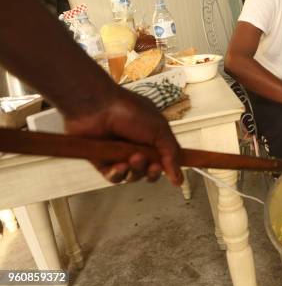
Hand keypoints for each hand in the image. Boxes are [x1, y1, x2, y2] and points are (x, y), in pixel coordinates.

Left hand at [63, 87, 183, 185]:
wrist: (98, 106)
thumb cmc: (130, 111)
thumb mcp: (160, 131)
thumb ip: (172, 154)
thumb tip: (179, 179)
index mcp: (153, 138)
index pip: (165, 160)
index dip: (169, 168)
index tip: (173, 174)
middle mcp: (138, 148)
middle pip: (149, 172)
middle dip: (152, 172)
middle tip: (152, 165)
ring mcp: (120, 156)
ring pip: (133, 176)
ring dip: (136, 171)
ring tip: (133, 158)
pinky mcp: (103, 162)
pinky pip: (114, 177)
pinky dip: (118, 174)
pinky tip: (119, 165)